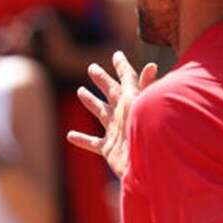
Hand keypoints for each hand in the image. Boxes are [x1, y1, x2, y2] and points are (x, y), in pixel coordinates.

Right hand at [69, 51, 155, 178]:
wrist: (147, 168)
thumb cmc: (148, 134)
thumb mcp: (144, 106)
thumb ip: (146, 87)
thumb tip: (152, 65)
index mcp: (131, 101)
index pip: (127, 79)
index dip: (122, 66)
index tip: (117, 54)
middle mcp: (123, 114)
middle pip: (110, 92)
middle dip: (102, 80)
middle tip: (92, 68)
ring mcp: (116, 132)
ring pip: (100, 113)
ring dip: (91, 102)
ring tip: (81, 92)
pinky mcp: (109, 150)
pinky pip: (93, 143)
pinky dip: (82, 139)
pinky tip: (70, 136)